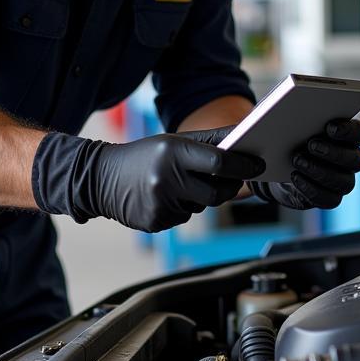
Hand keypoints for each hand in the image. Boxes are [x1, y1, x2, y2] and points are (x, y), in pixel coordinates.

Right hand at [32, 132, 264, 231]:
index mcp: (173, 152)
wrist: (100, 179)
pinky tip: (164, 197)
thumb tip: (247, 138)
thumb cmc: (145, 155)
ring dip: (200, 196)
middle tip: (232, 179)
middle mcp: (167, 178)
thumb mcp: (173, 140)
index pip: (221, 162)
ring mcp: (162, 203)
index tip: (259, 165)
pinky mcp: (157, 223)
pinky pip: (185, 217)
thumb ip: (211, 141)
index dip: (244, 165)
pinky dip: (183, 208)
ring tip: (179, 183)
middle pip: (219, 192)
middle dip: (230, 186)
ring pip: (202, 205)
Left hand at [249, 118, 359, 209]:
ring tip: (297, 160)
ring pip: (344, 181)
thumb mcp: (291, 120)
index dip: (349, 130)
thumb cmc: (291, 135)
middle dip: (334, 152)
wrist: (281, 163)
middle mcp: (352, 159)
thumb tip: (288, 108)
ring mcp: (343, 180)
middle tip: (311, 144)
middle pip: (357, 159)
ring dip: (320, 171)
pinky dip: (311, 188)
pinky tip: (294, 176)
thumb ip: (296, 112)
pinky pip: (328, 198)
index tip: (329, 126)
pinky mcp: (330, 198)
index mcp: (349, 136)